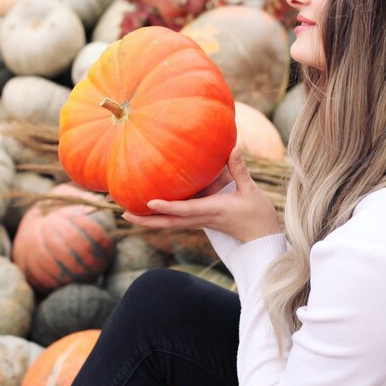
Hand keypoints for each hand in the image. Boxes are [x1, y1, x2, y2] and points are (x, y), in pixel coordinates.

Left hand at [122, 147, 282, 243]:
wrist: (262, 238)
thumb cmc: (258, 215)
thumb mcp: (251, 190)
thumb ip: (239, 169)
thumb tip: (233, 148)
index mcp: (213, 210)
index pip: (185, 210)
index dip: (167, 206)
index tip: (148, 201)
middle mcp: (202, 218)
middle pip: (169, 222)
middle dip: (146, 220)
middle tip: (124, 214)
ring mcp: (200, 222)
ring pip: (170, 223)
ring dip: (150, 220)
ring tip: (128, 212)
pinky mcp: (202, 221)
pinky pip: (177, 220)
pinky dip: (162, 216)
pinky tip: (151, 209)